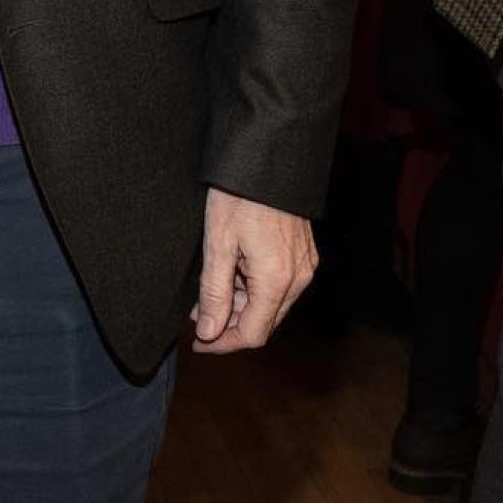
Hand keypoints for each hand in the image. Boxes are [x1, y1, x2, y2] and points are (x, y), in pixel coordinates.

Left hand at [190, 187, 316, 354]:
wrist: (266, 159)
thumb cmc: (238, 195)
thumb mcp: (217, 243)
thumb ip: (214, 293)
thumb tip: (208, 332)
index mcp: (277, 280)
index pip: (253, 334)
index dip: (223, 343)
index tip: (198, 342)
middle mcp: (298, 278)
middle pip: (264, 322)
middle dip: (230, 325)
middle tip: (198, 317)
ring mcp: (304, 266)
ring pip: (271, 305)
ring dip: (241, 306)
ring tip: (208, 294)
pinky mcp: (303, 254)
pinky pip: (279, 286)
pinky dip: (254, 290)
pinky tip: (230, 276)